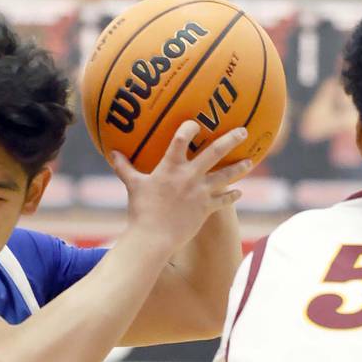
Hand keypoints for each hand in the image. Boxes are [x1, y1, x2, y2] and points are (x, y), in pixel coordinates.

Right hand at [110, 124, 251, 252]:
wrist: (153, 238)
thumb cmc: (140, 211)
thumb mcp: (132, 186)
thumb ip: (125, 167)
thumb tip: (111, 152)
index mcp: (170, 167)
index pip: (182, 138)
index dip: (191, 127)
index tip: (196, 122)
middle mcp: (189, 176)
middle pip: (215, 152)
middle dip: (230, 139)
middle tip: (243, 131)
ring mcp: (200, 192)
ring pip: (226, 176)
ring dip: (239, 168)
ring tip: (250, 161)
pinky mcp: (206, 209)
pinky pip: (223, 201)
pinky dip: (232, 196)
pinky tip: (238, 192)